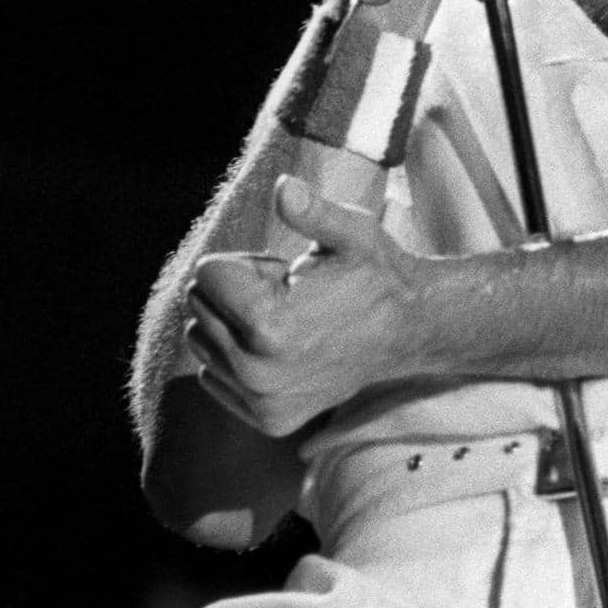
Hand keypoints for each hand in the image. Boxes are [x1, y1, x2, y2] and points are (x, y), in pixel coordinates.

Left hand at [183, 176, 419, 436]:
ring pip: (201, 342)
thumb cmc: (376, 275)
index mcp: (267, 325)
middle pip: (199, 307)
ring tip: (288, 324)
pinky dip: (237, 358)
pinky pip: (213, 376)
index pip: (206, 274)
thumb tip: (284, 187)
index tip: (287, 275)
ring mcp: (261, 401)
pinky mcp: (266, 419)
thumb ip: (312, 212)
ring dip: (233, 327)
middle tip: (291, 298)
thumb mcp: (351, 233)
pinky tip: (283, 352)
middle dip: (236, 294)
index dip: (246, 264)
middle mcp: (257, 371)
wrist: (408, 331)